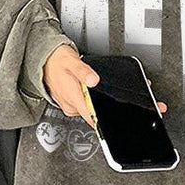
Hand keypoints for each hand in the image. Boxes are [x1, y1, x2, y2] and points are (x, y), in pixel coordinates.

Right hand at [43, 44, 167, 128]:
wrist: (43, 60)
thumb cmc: (56, 61)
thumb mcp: (72, 62)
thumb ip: (84, 72)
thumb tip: (94, 80)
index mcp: (74, 98)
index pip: (93, 117)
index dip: (108, 122)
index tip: (122, 124)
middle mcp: (73, 106)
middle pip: (98, 114)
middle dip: (117, 112)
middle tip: (141, 108)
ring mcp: (73, 105)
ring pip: (94, 110)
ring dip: (110, 107)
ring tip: (131, 100)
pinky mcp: (75, 102)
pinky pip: (89, 105)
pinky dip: (99, 102)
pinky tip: (109, 97)